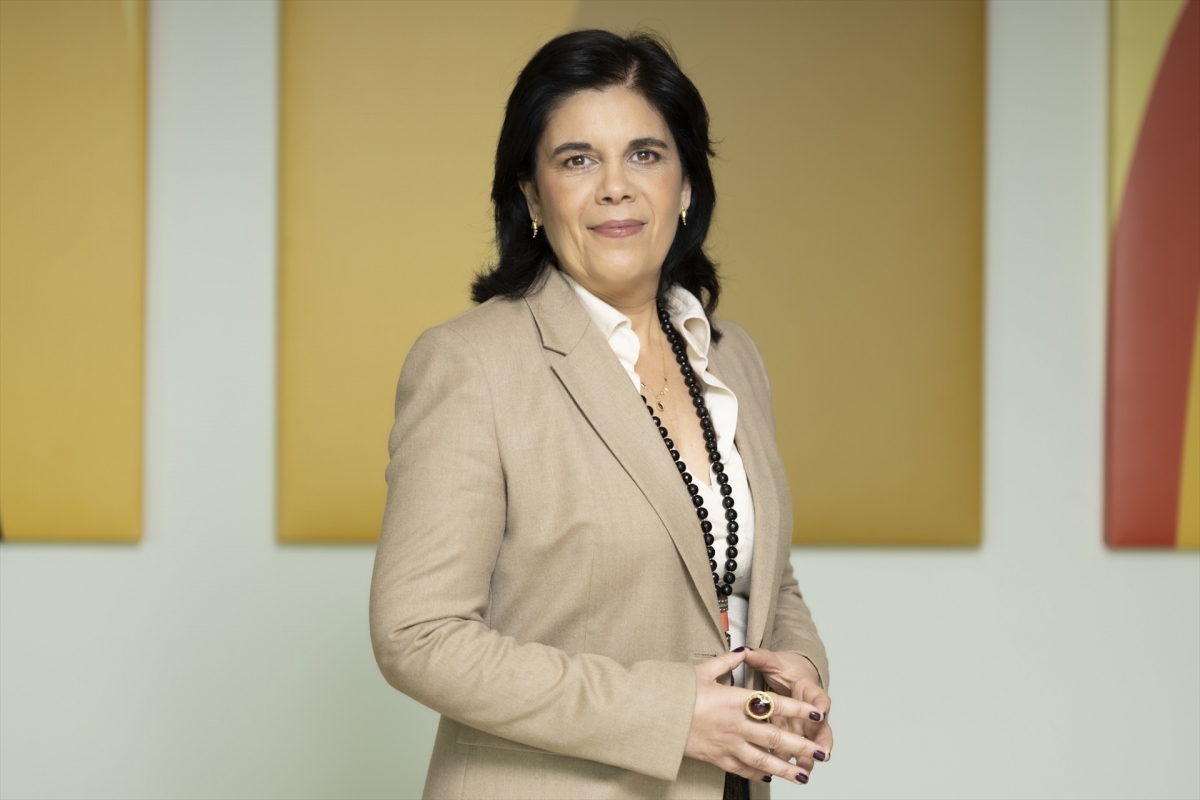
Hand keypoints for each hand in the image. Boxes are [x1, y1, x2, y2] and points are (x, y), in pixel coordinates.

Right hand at [683, 649, 826, 784]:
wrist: (654, 716)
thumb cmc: (676, 692)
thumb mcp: (702, 671)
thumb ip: (728, 661)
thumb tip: (744, 650)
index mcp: (734, 700)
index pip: (774, 704)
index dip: (797, 710)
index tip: (815, 713)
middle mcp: (735, 725)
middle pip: (775, 738)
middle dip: (800, 746)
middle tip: (820, 753)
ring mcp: (727, 744)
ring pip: (762, 760)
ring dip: (785, 769)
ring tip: (803, 776)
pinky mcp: (716, 758)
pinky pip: (742, 769)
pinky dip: (758, 774)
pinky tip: (769, 776)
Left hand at [742, 648, 833, 783]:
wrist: (791, 675)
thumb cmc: (784, 668)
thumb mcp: (773, 661)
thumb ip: (760, 658)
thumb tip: (745, 650)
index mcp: (807, 689)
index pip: (818, 696)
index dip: (820, 705)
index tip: (820, 713)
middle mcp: (809, 709)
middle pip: (820, 727)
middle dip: (821, 741)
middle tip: (821, 754)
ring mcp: (802, 724)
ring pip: (810, 743)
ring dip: (808, 757)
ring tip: (804, 770)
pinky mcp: (792, 733)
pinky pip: (794, 749)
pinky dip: (791, 760)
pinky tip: (786, 772)